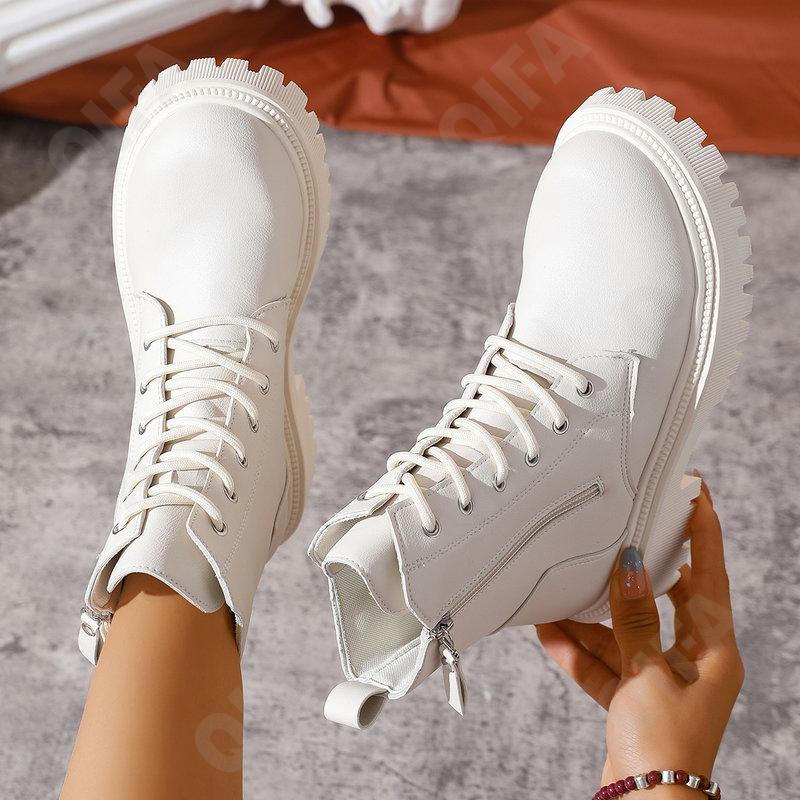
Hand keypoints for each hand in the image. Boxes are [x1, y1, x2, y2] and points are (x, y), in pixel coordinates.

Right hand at [536, 477, 743, 792]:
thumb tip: (631, 565)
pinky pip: (604, 662)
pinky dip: (578, 648)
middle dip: (635, 571)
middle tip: (618, 532)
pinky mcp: (632, 698)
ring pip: (624, 632)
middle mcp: (691, 661)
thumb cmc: (664, 746)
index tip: (695, 494)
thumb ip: (635, 618)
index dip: (704, 533)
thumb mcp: (647, 673)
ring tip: (560, 589)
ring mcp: (660, 679)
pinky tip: (549, 630)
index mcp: (713, 650)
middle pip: (664, 600)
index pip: (710, 576)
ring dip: (591, 616)